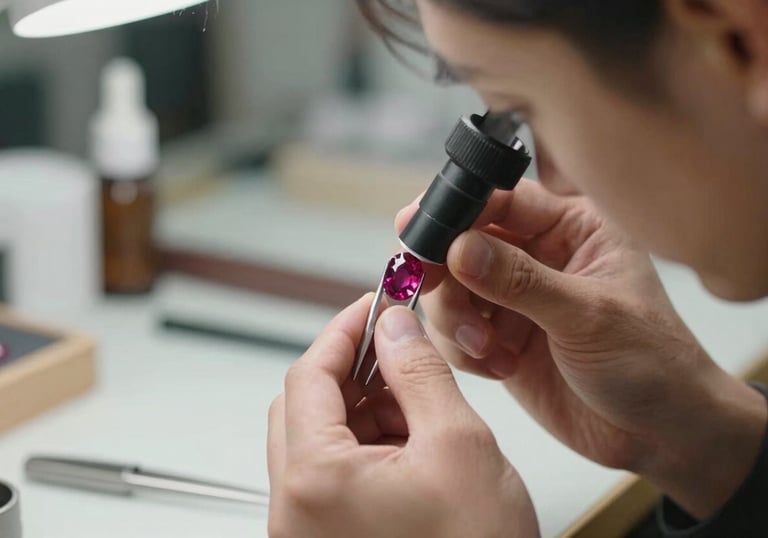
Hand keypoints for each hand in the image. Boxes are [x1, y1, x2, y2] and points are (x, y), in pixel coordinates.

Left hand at [267, 296, 539, 537]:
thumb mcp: (459, 446)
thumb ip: (420, 373)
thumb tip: (397, 328)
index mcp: (315, 480)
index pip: (307, 374)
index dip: (344, 329)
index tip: (374, 304)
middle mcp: (296, 509)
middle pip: (305, 405)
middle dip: (355, 369)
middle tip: (399, 349)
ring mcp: (309, 529)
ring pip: (321, 438)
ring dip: (365, 408)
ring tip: (418, 404)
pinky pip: (334, 473)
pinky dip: (369, 446)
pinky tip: (413, 442)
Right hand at [396, 179, 766, 518]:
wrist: (658, 434)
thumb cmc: (651, 363)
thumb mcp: (589, 316)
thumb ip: (521, 281)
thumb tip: (459, 248)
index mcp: (572, 229)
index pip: (503, 200)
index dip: (457, 209)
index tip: (418, 229)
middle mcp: (538, 256)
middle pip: (462, 242)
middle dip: (446, 273)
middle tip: (442, 298)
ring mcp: (514, 299)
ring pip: (451, 288)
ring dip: (456, 319)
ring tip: (487, 349)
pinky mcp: (499, 338)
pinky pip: (454, 331)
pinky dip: (463, 350)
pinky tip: (499, 367)